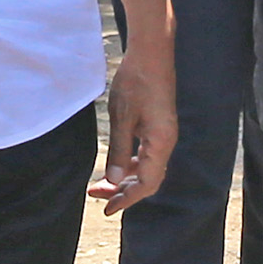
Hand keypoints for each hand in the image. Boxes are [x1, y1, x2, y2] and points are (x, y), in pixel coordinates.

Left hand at [89, 41, 177, 214]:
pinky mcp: (158, 127)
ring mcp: (163, 135)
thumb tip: (113, 178)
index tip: (108, 208)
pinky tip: (115, 164)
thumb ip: (118, 149)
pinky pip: (146, 154)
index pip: (147, 183)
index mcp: (161, 142)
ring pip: (146, 168)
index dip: (127, 199)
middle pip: (148, 179)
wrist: (151, 54)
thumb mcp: (122, 117)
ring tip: (100, 184)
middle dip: (123, 191)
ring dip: (124, 178)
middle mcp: (166, 142)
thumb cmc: (136, 82)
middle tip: (97, 197)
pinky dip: (129, 163)